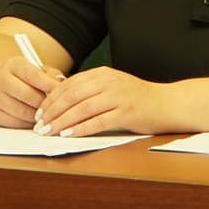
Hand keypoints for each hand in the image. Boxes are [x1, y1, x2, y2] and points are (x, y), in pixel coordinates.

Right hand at [0, 52, 63, 129]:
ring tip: (46, 114)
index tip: (62, 93)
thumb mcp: (41, 72)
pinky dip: (28, 124)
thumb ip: (52, 76)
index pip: (33, 75)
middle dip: (44, 103)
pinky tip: (34, 119)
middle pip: (27, 95)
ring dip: (37, 116)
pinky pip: (15, 123)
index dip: (50, 85)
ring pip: (22, 111)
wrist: (7, 87)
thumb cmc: (29, 80)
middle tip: (56, 108)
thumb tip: (61, 83)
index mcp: (13, 64)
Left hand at [35, 67, 166, 136]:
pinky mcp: (127, 113)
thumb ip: (92, 91)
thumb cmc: (139, 99)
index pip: (69, 85)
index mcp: (102, 74)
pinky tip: (69, 134)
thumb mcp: (113, 87)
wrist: (170, 104)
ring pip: (82, 108)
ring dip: (62, 121)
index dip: (51, 98)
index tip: (39, 111)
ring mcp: (118, 96)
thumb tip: (64, 102)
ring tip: (49, 131)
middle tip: (39, 124)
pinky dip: (81, 128)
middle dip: (52, 111)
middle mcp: (108, 82)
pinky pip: (98, 121)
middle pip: (72, 95)